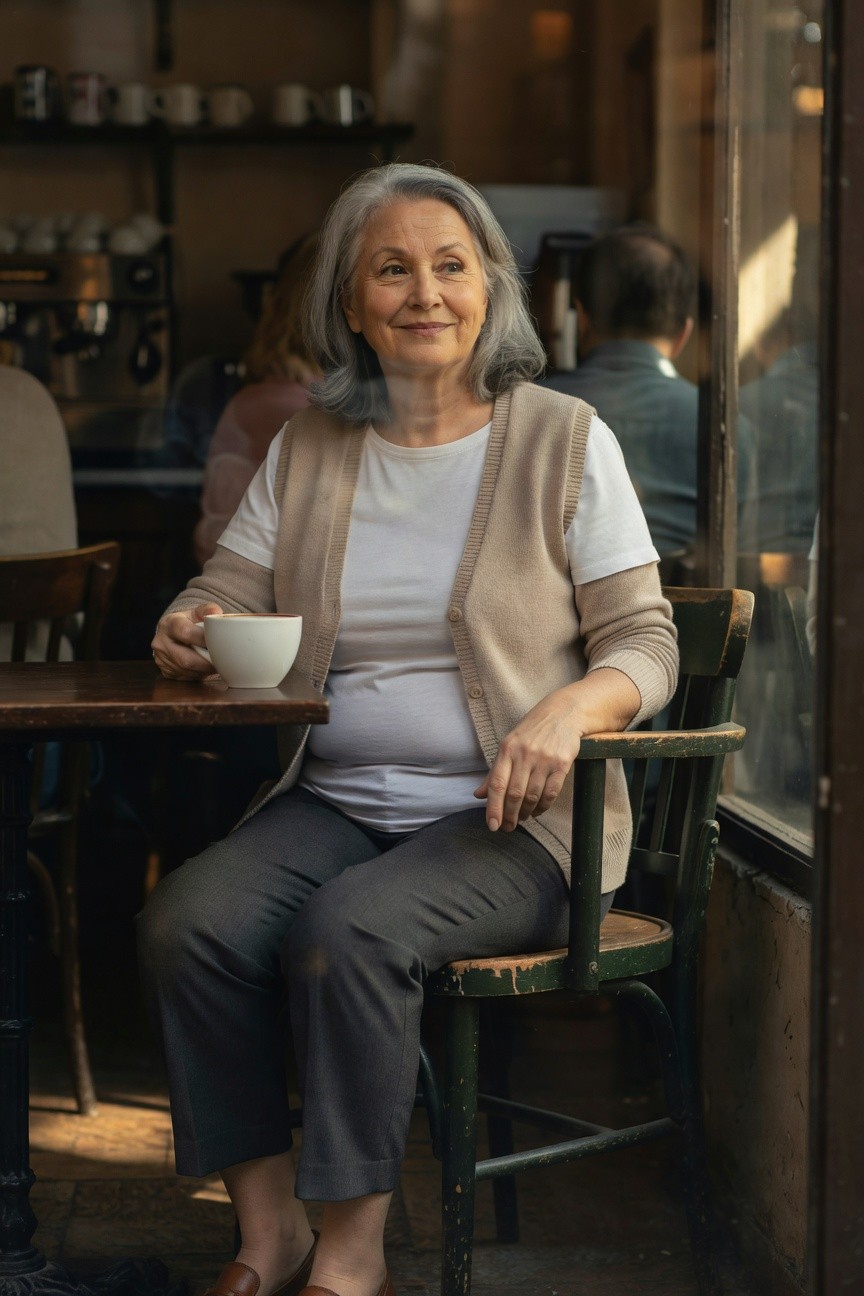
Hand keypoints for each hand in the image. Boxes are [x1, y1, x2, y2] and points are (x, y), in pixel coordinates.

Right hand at [151, 602, 222, 678]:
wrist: (173, 635)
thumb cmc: (188, 623)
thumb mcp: (197, 612)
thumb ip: (208, 610)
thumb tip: (216, 613)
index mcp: (169, 624)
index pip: (185, 632)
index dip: (203, 639)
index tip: (217, 642)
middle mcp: (161, 643)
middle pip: (186, 659)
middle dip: (207, 661)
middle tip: (222, 660)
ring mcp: (161, 660)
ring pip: (188, 671)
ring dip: (205, 670)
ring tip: (215, 662)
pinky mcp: (166, 672)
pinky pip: (186, 678)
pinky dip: (199, 674)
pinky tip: (204, 667)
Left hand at [474, 688, 583, 832]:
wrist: (563, 713)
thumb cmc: (532, 731)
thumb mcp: (509, 745)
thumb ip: (495, 771)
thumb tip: (478, 795)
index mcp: (507, 749)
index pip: (496, 784)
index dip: (493, 808)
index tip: (493, 825)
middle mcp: (524, 754)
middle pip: (514, 794)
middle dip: (510, 816)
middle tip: (508, 827)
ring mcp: (544, 759)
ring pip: (532, 796)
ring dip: (526, 813)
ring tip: (522, 818)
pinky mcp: (562, 763)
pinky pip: (551, 792)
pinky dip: (543, 806)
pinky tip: (537, 811)